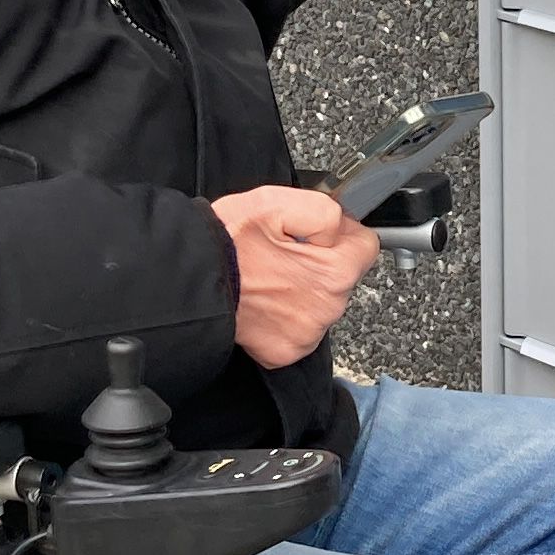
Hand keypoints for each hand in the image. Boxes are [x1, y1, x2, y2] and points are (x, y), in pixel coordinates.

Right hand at [211, 185, 380, 367]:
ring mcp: (305, 336)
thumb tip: (342, 225)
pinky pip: (298, 328)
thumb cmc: (226, 241)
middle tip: (282, 252)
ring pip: (320, 303)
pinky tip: (262, 300)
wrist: (188, 280)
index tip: (318, 233)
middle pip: (342, 277)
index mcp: (333, 273)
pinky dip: (284, 315)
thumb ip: (325, 211)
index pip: (367, 246)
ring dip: (302, 290)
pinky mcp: (283, 353)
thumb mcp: (277, 201)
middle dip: (320, 262)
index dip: (342, 233)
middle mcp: (326, 311)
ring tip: (267, 276)